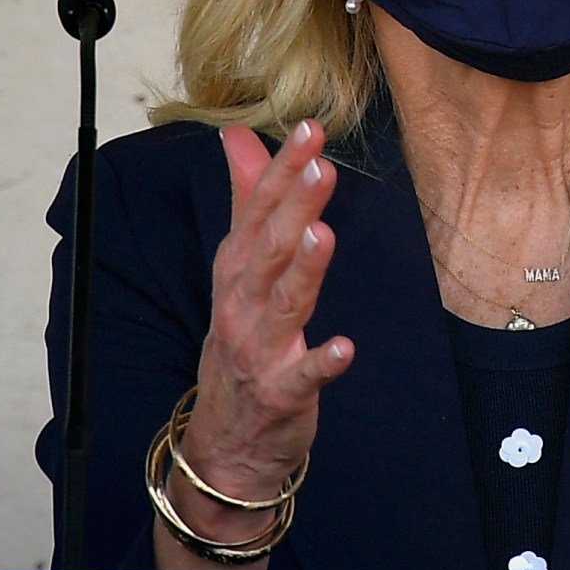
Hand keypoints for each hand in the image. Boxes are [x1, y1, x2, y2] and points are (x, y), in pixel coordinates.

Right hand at [174, 121, 354, 532]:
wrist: (225, 441)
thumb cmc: (239, 342)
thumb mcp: (237, 270)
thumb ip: (247, 201)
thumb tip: (238, 136)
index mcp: (237, 270)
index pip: (259, 210)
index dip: (283, 170)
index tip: (311, 128)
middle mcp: (243, 304)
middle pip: (269, 249)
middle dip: (293, 207)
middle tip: (320, 166)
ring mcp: (260, 350)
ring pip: (283, 304)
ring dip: (302, 271)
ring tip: (321, 234)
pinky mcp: (282, 394)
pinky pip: (303, 377)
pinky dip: (322, 363)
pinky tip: (344, 348)